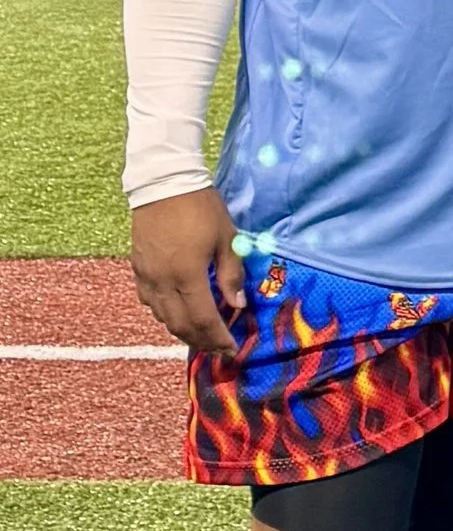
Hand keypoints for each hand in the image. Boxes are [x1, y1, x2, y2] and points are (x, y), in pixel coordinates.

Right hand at [131, 188, 244, 353]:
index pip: (203, 320)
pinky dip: (165, 314)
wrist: (163, 182)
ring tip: (202, 334)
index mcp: (187, 274)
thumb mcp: (226, 238)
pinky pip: (149, 301)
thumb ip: (231, 275)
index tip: (232, 349)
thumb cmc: (201, 207)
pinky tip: (178, 312)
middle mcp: (162, 281)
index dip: (218, 338)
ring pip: (161, 316)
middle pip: (180, 325)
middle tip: (218, 348)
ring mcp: (146, 275)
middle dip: (201, 342)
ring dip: (182, 331)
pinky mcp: (137, 268)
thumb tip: (237, 305)